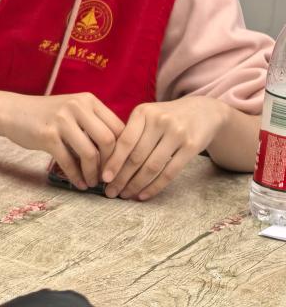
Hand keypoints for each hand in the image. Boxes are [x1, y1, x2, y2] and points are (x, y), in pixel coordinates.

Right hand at [0, 92, 123, 189]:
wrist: (12, 112)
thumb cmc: (47, 115)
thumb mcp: (73, 111)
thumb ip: (94, 124)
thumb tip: (120, 153)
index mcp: (88, 100)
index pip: (118, 127)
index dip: (123, 151)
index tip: (120, 167)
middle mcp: (77, 106)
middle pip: (108, 140)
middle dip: (111, 164)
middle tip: (109, 178)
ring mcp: (61, 120)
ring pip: (90, 153)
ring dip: (93, 173)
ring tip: (93, 182)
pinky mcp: (47, 135)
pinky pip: (68, 161)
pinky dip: (76, 176)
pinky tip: (79, 184)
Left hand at [101, 97, 229, 200]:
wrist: (202, 111)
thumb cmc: (165, 117)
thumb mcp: (147, 116)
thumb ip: (130, 134)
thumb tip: (108, 164)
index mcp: (143, 112)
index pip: (124, 141)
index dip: (113, 162)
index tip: (104, 178)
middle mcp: (159, 121)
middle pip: (137, 156)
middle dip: (122, 178)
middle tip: (111, 192)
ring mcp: (177, 133)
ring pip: (152, 166)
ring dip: (136, 185)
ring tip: (125, 195)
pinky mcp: (191, 147)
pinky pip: (170, 172)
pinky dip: (155, 186)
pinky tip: (144, 195)